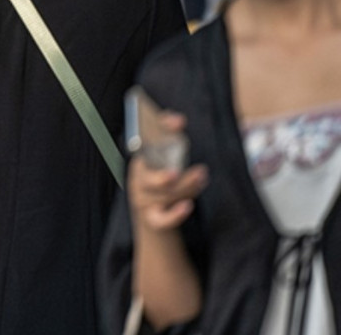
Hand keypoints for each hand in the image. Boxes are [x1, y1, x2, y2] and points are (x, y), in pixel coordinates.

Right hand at [128, 112, 207, 231]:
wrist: (153, 212)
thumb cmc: (161, 177)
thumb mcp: (164, 153)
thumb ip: (168, 131)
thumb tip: (179, 120)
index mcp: (139, 162)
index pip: (144, 145)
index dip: (162, 133)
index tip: (179, 125)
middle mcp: (138, 181)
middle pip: (151, 180)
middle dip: (177, 177)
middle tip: (200, 171)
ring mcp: (144, 201)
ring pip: (164, 196)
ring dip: (187, 188)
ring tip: (201, 178)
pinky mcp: (153, 218)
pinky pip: (161, 219)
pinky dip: (174, 214)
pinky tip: (188, 206)